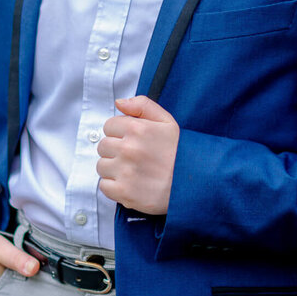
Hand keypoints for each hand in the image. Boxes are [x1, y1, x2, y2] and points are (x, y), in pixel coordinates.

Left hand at [97, 96, 178, 214]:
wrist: (195, 183)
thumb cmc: (180, 151)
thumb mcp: (167, 121)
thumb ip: (143, 105)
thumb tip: (119, 103)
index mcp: (137, 129)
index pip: (109, 126)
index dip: (119, 132)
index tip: (131, 140)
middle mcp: (128, 149)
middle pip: (103, 146)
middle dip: (115, 150)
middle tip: (133, 157)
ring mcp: (125, 171)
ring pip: (101, 166)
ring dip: (113, 168)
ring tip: (132, 170)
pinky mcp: (124, 192)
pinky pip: (104, 186)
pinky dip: (114, 186)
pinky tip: (130, 183)